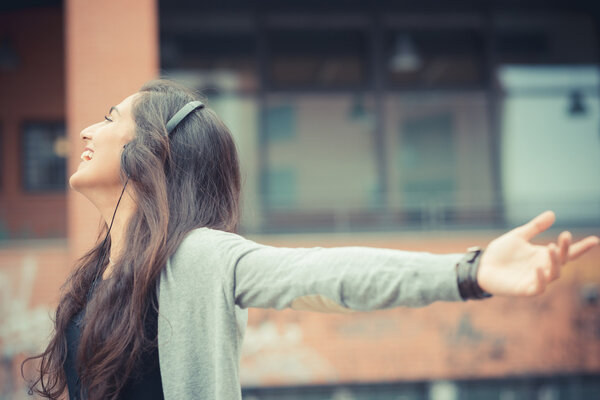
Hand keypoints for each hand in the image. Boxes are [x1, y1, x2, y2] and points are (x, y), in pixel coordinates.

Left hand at [477, 210, 598, 296]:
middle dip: (566, 250)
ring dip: (554, 262)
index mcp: (543, 255)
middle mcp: (543, 268)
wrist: (481, 266)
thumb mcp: (518, 236)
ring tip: (551, 247)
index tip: (595, 240)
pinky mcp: (525, 289)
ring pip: (553, 274)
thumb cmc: (500, 253)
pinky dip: (540, 279)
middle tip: (564, 236)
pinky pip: (538, 287)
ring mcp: (535, 279)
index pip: (567, 253)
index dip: (580, 247)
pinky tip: (538, 268)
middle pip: (562, 261)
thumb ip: (535, 227)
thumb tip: (552, 214)